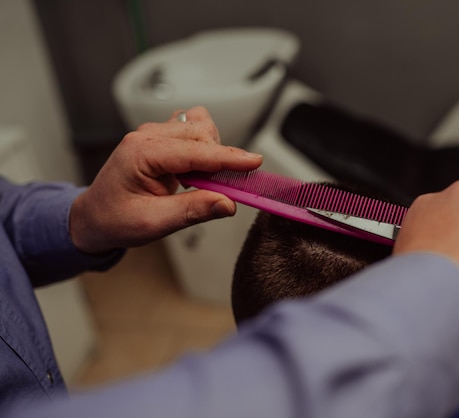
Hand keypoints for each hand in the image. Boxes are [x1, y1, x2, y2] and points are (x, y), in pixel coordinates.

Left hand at [69, 106, 262, 253]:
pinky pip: (194, 133)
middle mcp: (148, 136)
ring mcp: (155, 134)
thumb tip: (227, 203)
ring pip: (200, 128)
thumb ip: (192, 211)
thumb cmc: (115, 219)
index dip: (228, 158)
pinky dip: (205, 150)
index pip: (195, 151)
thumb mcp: (153, 223)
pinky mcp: (163, 139)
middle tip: (228, 189)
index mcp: (141, 152)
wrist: (95, 217)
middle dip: (221, 159)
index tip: (254, 162)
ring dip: (212, 152)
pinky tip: (197, 172)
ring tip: (204, 182)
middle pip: (201, 133)